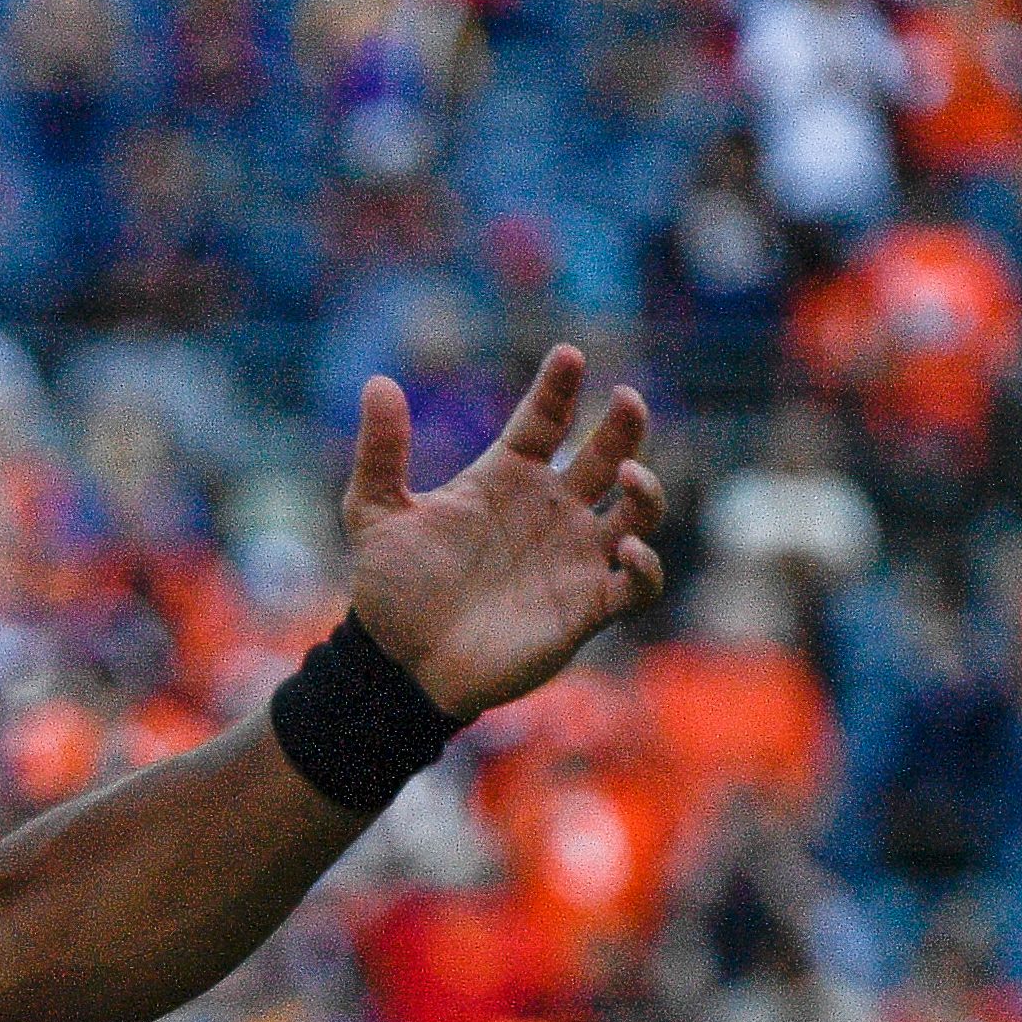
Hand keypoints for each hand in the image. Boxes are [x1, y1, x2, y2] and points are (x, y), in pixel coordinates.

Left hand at [341, 346, 667, 720]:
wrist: (398, 665)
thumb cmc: (391, 589)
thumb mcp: (375, 514)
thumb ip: (381, 452)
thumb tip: (377, 382)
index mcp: (507, 479)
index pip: (545, 421)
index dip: (559, 387)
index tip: (569, 355)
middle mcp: (551, 510)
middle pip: (606, 454)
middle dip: (624, 425)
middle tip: (626, 399)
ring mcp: (574, 557)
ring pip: (638, 512)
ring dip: (646, 491)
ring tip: (627, 472)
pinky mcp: (587, 607)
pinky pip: (638, 584)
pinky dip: (646, 566)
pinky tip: (629, 549)